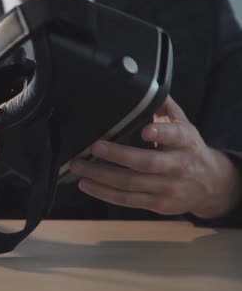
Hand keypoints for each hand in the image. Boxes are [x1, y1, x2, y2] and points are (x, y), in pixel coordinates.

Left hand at [70, 96, 241, 218]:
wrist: (212, 185)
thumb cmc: (190, 151)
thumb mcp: (185, 126)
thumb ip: (165, 107)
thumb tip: (148, 86)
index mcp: (186, 143)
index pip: (176, 136)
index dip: (161, 133)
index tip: (145, 129)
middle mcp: (178, 166)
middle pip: (146, 163)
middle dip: (118, 155)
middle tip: (94, 147)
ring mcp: (167, 188)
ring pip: (131, 184)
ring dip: (101, 176)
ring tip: (79, 166)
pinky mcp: (157, 204)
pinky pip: (127, 200)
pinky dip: (104, 193)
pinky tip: (87, 184)